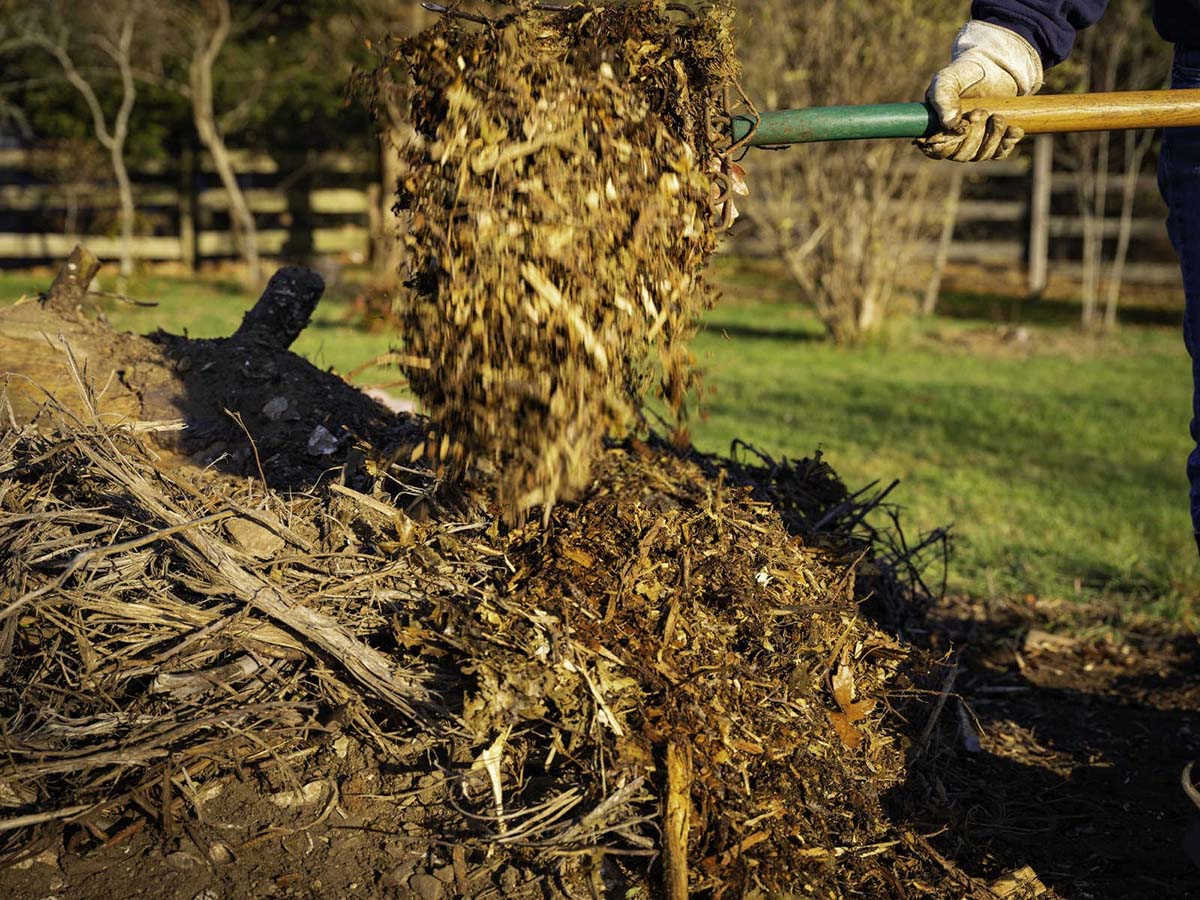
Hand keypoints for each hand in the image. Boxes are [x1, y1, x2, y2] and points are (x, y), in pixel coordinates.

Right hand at [916, 21, 1042, 162]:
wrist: (995, 68)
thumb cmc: (965, 74)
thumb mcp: (950, 79)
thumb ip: (943, 97)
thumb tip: (949, 124)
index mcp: (935, 128)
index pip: (936, 150)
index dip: (948, 144)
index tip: (962, 126)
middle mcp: (953, 141)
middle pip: (960, 155)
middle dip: (974, 135)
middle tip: (981, 111)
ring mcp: (975, 144)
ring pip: (981, 155)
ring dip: (992, 136)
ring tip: (997, 116)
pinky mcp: (995, 143)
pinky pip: (1000, 153)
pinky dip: (1008, 142)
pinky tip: (1014, 128)